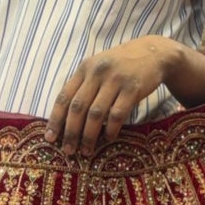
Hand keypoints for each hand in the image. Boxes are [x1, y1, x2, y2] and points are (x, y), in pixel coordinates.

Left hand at [44, 35, 178, 155]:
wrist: (154, 52)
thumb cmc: (122, 65)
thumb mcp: (99, 67)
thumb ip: (83, 85)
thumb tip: (66, 117)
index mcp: (85, 68)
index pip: (64, 96)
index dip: (55, 119)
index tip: (50, 138)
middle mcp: (97, 72)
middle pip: (78, 107)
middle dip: (71, 132)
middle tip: (68, 151)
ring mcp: (115, 80)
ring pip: (96, 113)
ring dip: (89, 135)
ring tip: (86, 151)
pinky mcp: (132, 88)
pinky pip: (117, 114)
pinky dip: (111, 129)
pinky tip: (109, 138)